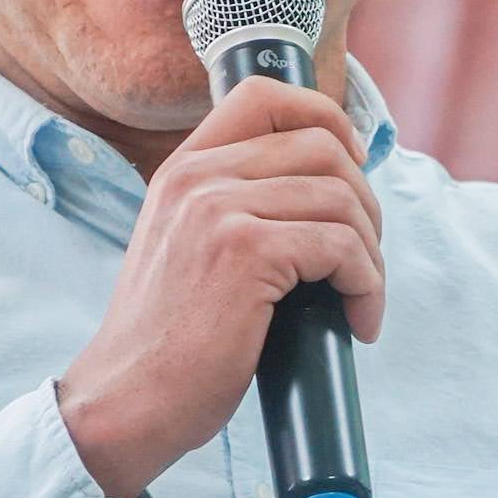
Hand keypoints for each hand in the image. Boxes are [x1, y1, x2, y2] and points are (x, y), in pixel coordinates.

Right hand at [57, 76, 385, 497]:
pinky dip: (367, 286)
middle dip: (365, 203)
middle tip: (363, 260)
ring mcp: (219, 210)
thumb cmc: (168, 344)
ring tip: (361, 297)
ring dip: (371, 253)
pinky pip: (342, 247)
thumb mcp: (186, 249)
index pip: (264, 95)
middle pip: (322, 147)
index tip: (353, 165)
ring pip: (341, 198)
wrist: (126, 401)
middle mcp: (198, 177)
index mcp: (183, 169)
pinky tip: (358, 322)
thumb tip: (324, 193)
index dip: (326, 116)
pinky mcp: (245, 253)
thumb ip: (233, 208)